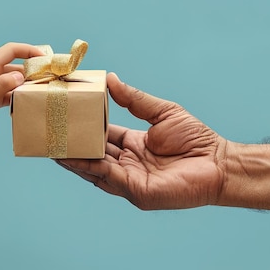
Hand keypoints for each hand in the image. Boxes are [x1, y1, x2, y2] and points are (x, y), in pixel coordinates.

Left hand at [0, 42, 43, 138]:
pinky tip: (28, 100)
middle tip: (48, 76)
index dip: (29, 50)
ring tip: (41, 89)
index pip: (12, 50)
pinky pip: (11, 89)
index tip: (44, 58)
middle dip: (32, 68)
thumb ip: (3, 84)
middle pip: (16, 64)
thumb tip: (20, 76)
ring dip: (27, 82)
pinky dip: (20, 93)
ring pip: (14, 78)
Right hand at [57, 73, 227, 209]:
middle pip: (92, 153)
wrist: (219, 163)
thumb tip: (110, 78)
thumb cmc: (197, 139)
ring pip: (93, 167)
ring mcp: (129, 180)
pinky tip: (72, 156)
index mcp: (132, 146)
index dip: (84, 127)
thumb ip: (135, 99)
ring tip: (52, 144)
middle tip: (50, 131)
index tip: (66, 115)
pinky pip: (107, 177)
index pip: (102, 135)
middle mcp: (127, 164)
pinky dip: (88, 166)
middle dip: (71, 144)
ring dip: (73, 157)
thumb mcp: (162, 112)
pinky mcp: (135, 191)